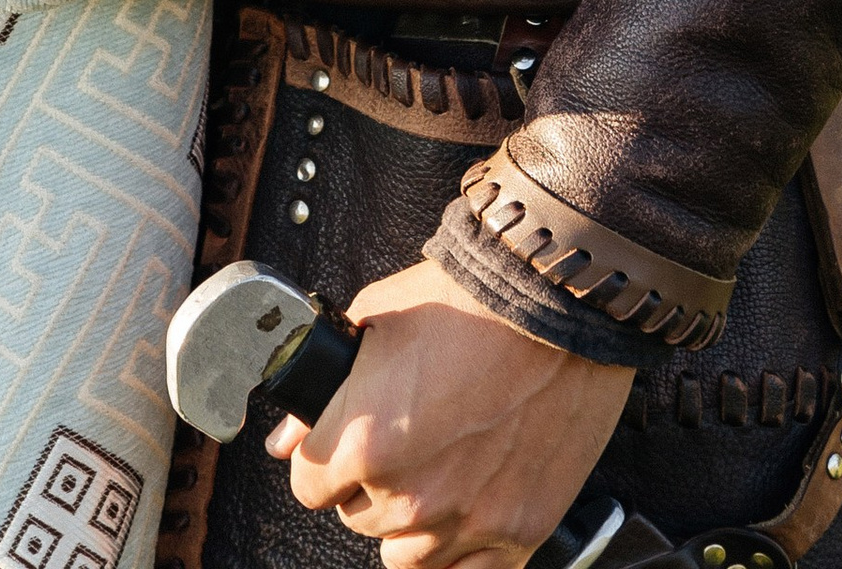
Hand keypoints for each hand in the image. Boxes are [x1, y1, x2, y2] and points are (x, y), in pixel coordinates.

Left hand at [266, 262, 632, 566]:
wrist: (556, 300)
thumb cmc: (470, 299)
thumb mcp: (375, 320)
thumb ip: (326, 389)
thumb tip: (285, 439)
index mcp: (368, 443)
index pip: (309, 486)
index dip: (320, 459)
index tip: (337, 445)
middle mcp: (413, 494)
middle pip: (358, 519)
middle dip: (368, 482)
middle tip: (400, 440)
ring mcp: (468, 520)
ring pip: (406, 555)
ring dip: (409, 520)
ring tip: (432, 471)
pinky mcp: (519, 532)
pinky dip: (459, 548)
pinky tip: (464, 509)